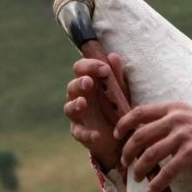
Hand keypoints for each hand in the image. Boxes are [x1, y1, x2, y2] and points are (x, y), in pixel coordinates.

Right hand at [63, 53, 128, 167]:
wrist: (121, 135)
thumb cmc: (117, 107)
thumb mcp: (121, 91)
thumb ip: (117, 75)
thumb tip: (113, 56)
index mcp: (88, 82)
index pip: (81, 68)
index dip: (90, 66)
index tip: (104, 69)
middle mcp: (79, 96)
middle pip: (72, 86)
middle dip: (80, 83)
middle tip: (88, 82)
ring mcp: (78, 115)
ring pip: (69, 108)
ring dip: (75, 105)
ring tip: (82, 103)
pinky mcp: (81, 133)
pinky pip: (80, 133)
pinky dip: (87, 134)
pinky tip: (96, 134)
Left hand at [115, 102, 191, 191]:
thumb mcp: (187, 115)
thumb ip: (166, 120)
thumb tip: (141, 133)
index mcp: (172, 109)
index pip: (138, 113)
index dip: (123, 125)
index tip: (117, 136)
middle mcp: (175, 120)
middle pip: (139, 136)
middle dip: (127, 152)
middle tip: (124, 163)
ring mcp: (182, 137)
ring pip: (149, 155)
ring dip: (139, 169)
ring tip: (137, 177)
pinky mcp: (190, 154)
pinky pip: (166, 171)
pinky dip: (156, 183)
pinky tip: (152, 190)